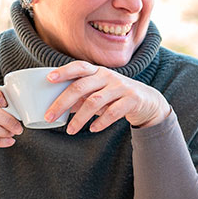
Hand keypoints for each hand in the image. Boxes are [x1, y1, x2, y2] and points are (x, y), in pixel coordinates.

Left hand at [46, 61, 170, 133]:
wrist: (148, 101)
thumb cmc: (117, 96)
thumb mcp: (99, 93)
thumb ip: (81, 98)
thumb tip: (58, 108)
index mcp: (98, 72)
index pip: (79, 67)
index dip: (64, 71)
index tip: (49, 79)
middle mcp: (108, 76)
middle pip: (81, 87)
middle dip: (62, 102)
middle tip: (49, 116)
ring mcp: (121, 87)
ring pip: (94, 102)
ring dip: (80, 118)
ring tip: (70, 130)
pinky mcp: (132, 100)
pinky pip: (113, 112)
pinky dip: (101, 122)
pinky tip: (92, 129)